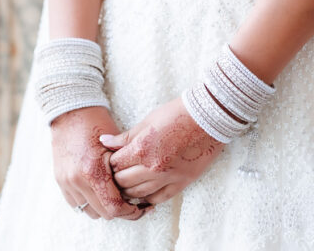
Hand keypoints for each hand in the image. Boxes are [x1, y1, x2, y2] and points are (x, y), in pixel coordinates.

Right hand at [50, 105, 147, 220]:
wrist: (71, 111)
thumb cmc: (97, 122)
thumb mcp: (115, 143)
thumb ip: (124, 168)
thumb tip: (138, 188)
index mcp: (93, 171)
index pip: (114, 206)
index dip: (130, 212)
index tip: (141, 208)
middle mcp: (77, 180)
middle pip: (103, 213)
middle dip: (120, 210)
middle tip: (133, 203)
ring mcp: (67, 182)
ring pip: (89, 211)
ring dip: (103, 207)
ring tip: (116, 196)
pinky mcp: (61, 181)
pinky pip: (77, 203)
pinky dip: (89, 201)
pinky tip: (100, 191)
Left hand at [100, 97, 223, 206]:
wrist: (209, 117)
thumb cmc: (178, 114)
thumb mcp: (148, 120)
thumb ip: (126, 136)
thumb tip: (104, 141)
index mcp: (142, 148)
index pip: (115, 164)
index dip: (109, 162)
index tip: (110, 160)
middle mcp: (153, 167)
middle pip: (123, 182)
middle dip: (115, 178)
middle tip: (115, 173)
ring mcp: (167, 177)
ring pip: (137, 194)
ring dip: (128, 191)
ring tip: (126, 184)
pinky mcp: (181, 183)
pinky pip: (157, 199)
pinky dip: (146, 199)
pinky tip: (142, 195)